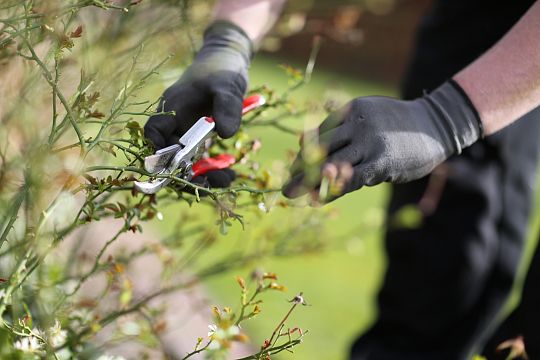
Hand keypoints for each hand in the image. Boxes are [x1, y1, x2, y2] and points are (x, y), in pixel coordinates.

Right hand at [144, 21, 251, 187]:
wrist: (229, 60)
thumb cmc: (223, 68)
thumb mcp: (227, 85)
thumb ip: (226, 106)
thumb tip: (225, 134)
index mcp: (172, 108)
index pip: (154, 133)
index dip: (159, 152)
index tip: (177, 166)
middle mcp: (175, 123)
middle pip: (170, 156)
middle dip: (187, 174)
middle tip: (211, 183)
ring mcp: (187, 132)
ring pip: (186, 163)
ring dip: (203, 176)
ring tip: (227, 179)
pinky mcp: (201, 138)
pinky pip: (201, 160)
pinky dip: (213, 169)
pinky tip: (231, 173)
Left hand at [282, 80, 482, 200]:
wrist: (436, 125)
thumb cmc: (399, 124)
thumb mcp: (369, 115)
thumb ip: (342, 127)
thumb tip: (305, 141)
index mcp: (352, 110)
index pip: (320, 133)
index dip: (304, 152)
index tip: (293, 167)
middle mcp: (358, 124)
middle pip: (321, 148)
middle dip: (300, 168)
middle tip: (284, 185)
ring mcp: (370, 142)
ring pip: (331, 165)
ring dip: (308, 182)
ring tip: (290, 194)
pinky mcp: (381, 162)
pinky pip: (350, 180)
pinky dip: (330, 191)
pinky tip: (316, 200)